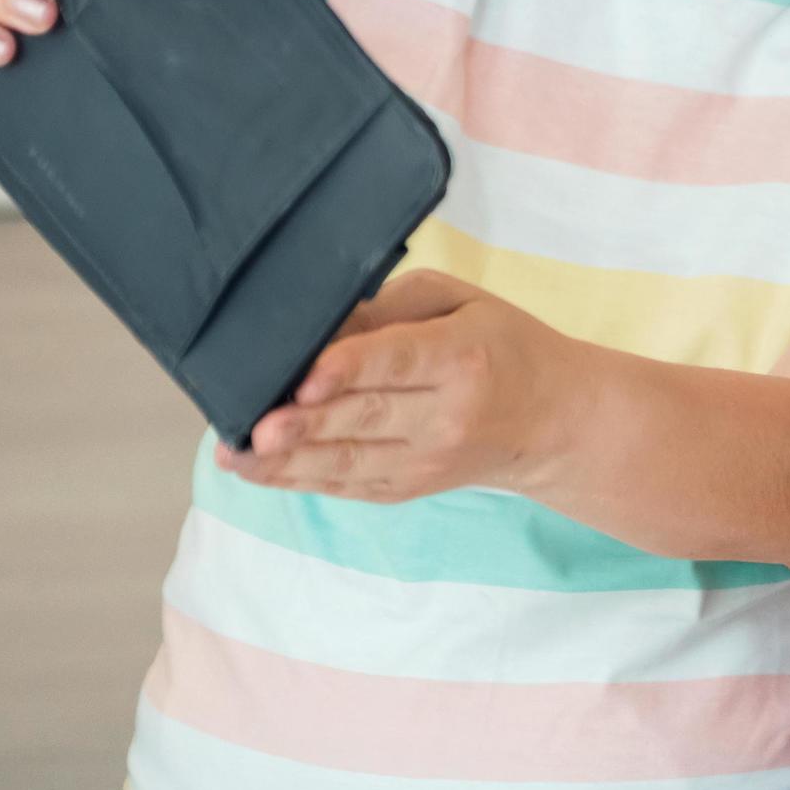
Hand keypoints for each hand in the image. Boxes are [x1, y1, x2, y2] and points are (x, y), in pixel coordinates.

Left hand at [219, 270, 565, 502]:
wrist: (553, 420)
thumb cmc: (502, 343)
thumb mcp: (464, 300)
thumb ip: (394, 307)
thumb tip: (324, 330)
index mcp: (462, 355)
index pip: (398, 362)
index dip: (349, 370)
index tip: (306, 378)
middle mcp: (446, 415)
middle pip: (364, 418)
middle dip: (304, 425)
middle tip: (254, 428)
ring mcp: (427, 461)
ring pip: (348, 463)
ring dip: (287, 462)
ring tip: (237, 457)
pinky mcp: (410, 489)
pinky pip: (348, 486)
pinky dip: (300, 479)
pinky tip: (259, 471)